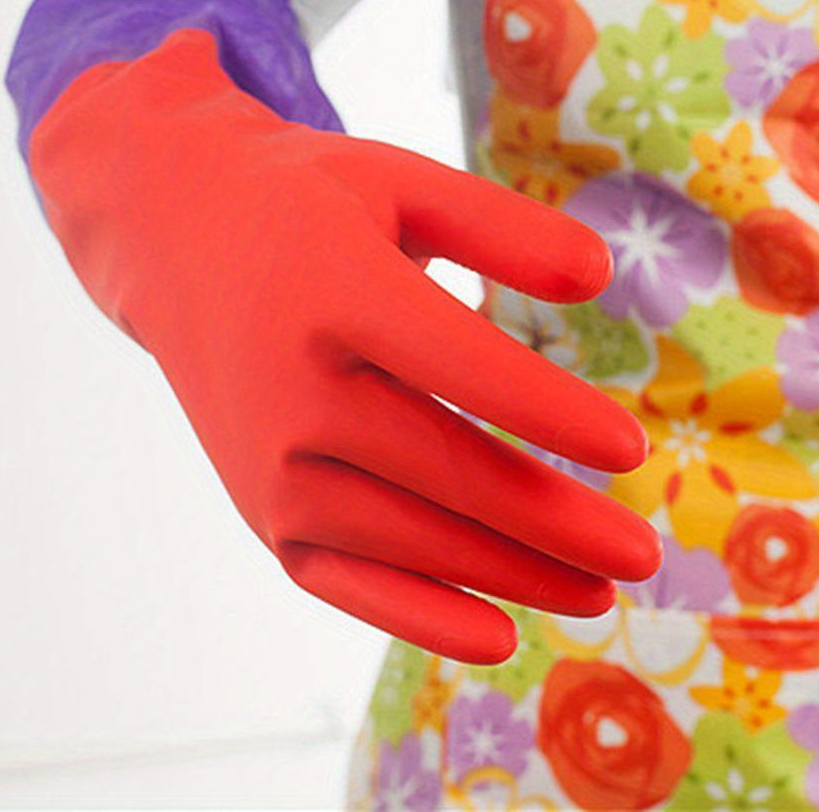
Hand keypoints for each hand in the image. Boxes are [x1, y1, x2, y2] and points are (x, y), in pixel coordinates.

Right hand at [30, 28, 659, 663]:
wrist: (177, 240)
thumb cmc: (309, 205)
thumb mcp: (402, 182)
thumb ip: (501, 226)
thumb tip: (603, 275)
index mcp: (335, 293)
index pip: (463, 368)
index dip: (553, 414)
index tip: (631, 448)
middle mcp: (295, 392)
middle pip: (450, 474)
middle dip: (557, 525)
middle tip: (641, 556)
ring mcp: (272, 465)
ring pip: (413, 539)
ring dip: (512, 576)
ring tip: (596, 593)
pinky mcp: (262, 510)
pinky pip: (349, 580)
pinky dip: (424, 615)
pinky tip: (499, 634)